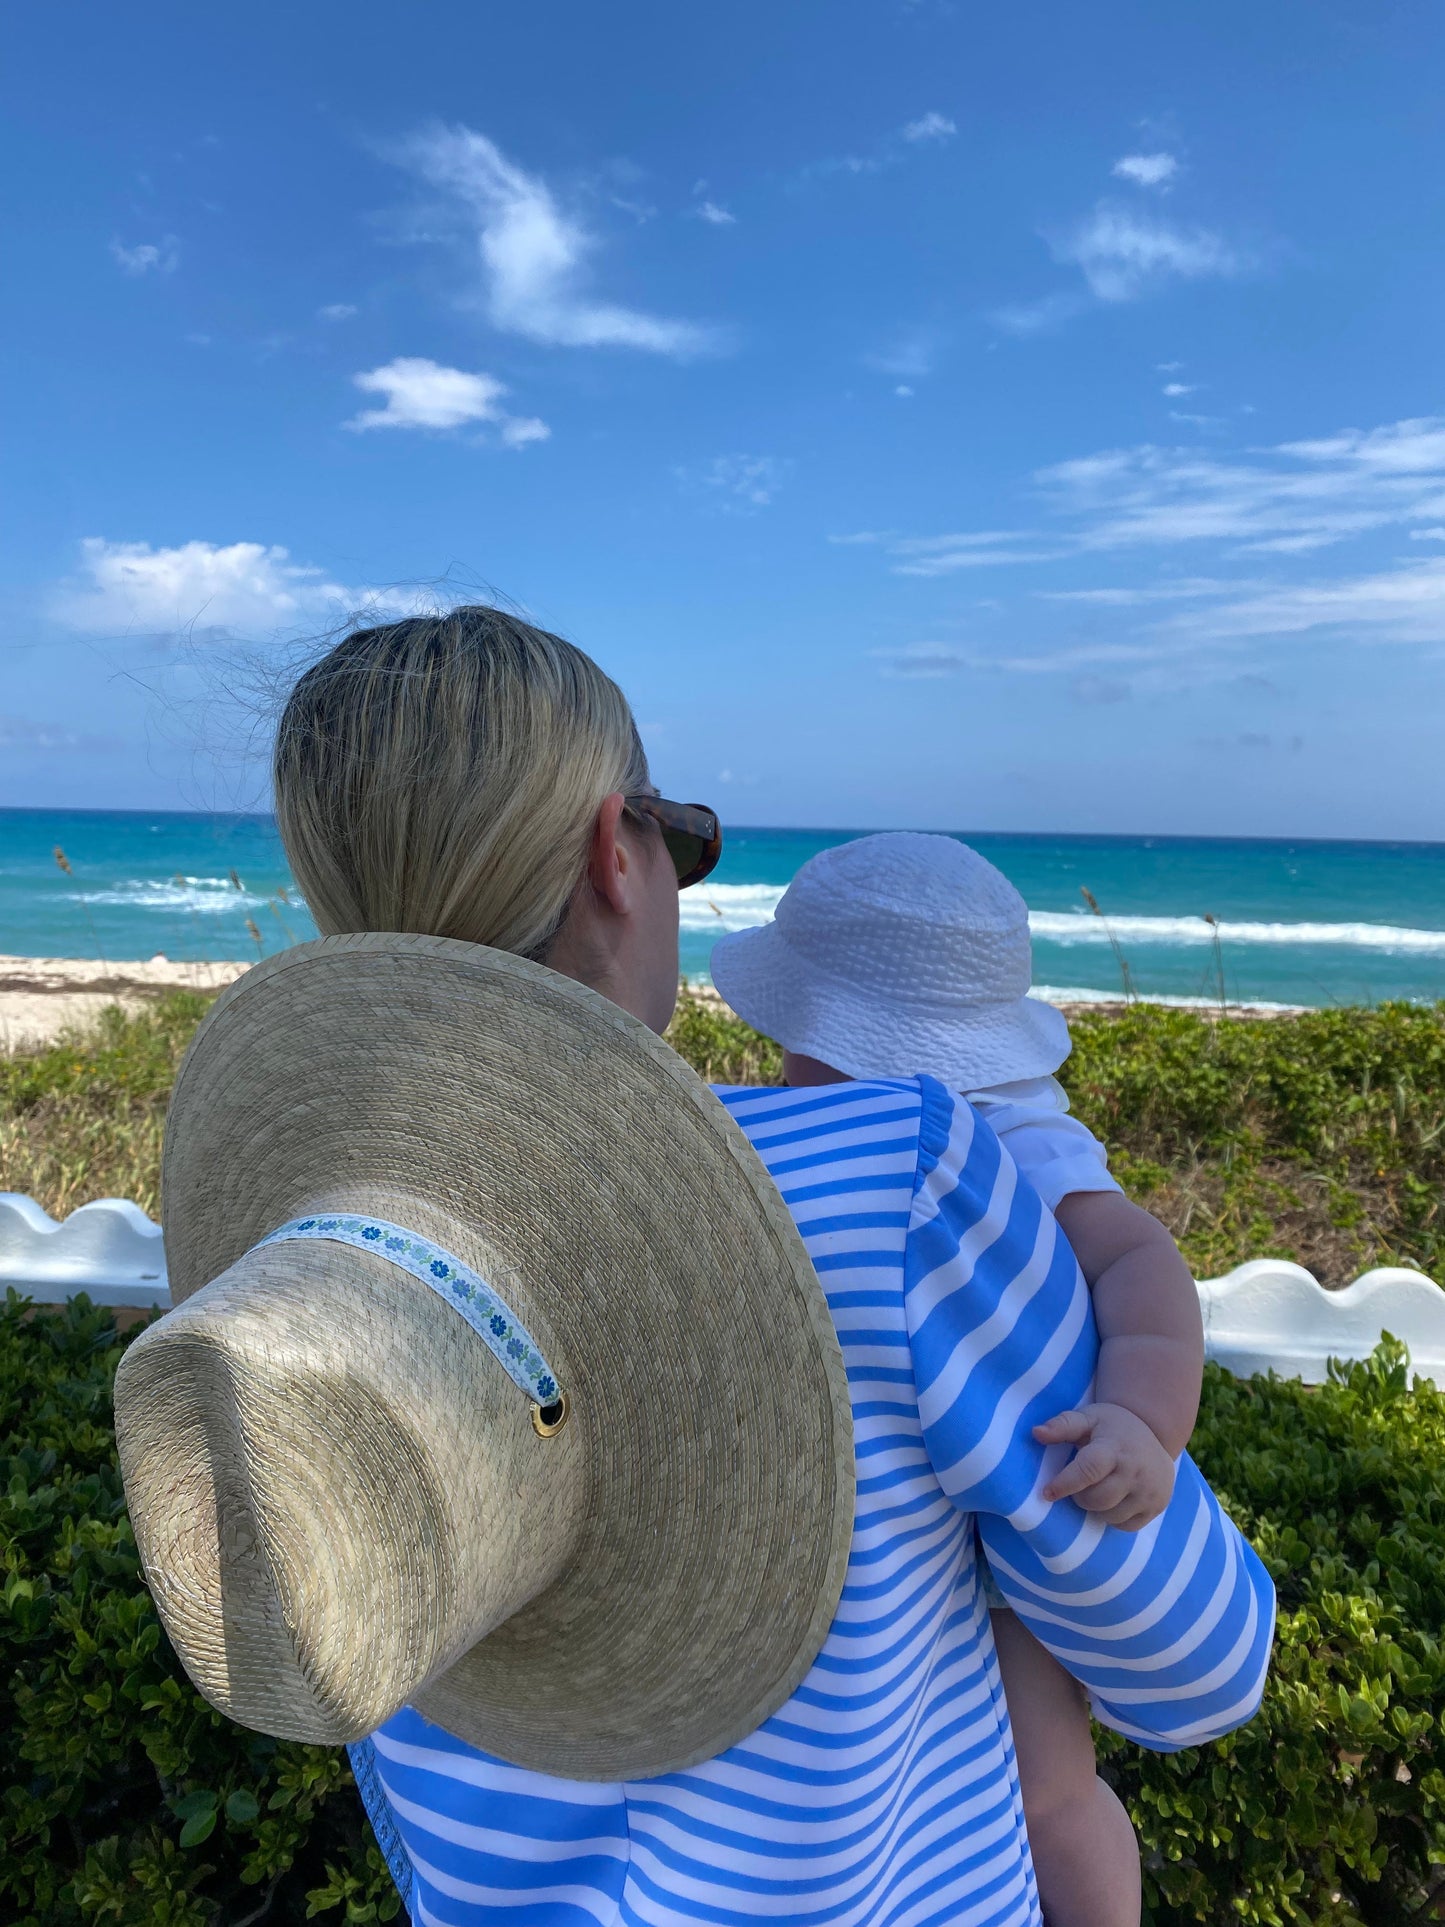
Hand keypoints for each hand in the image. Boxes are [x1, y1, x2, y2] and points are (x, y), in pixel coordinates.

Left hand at [1033, 1402, 1175, 1529]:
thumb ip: (1062, 1425)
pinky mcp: (1158, 1506)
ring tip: (1098, 1489)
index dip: (1065, 1483)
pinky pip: (1125, 1526)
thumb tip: (1036, 1433)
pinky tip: (1115, 1498)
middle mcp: (1135, 1470)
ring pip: (1109, 1516)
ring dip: (1096, 1508)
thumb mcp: (1088, 1418)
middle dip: (1080, 1496)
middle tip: (1080, 1484)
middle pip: (1097, 1499)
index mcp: (1115, 1447)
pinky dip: (1113, 1517)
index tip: (1047, 1492)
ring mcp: (1149, 1491)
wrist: (1155, 1432)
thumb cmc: (1112, 1427)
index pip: (1089, 1470)